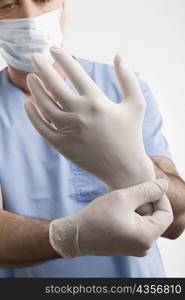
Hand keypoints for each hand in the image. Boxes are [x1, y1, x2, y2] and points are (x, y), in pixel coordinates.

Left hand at [24, 48, 154, 191]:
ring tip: (31, 77)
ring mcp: (69, 131)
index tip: (54, 49)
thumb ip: (128, 78)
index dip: (62, 57)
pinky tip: (28, 103)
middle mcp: (80, 114)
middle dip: (42, 67)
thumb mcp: (136, 104)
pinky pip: (41, 127)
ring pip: (44, 105)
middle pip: (54, 85)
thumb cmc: (131, 134)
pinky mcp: (62, 145)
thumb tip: (119, 55)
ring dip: (35, 88)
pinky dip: (32, 114)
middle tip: (35, 56)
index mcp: (97, 101)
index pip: (74, 72)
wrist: (124, 168)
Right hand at [49, 179, 172, 257]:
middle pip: (158, 219)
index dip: (160, 197)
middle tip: (135, 190)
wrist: (76, 235)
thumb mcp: (124, 197)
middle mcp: (145, 246)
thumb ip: (147, 190)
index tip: (147, 186)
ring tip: (126, 198)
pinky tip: (122, 209)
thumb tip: (164, 185)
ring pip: (148, 223)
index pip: (166, 213)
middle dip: (150, 203)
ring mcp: (137, 248)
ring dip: (142, 209)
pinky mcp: (129, 247)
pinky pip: (139, 228)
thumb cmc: (97, 216)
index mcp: (146, 237)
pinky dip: (135, 216)